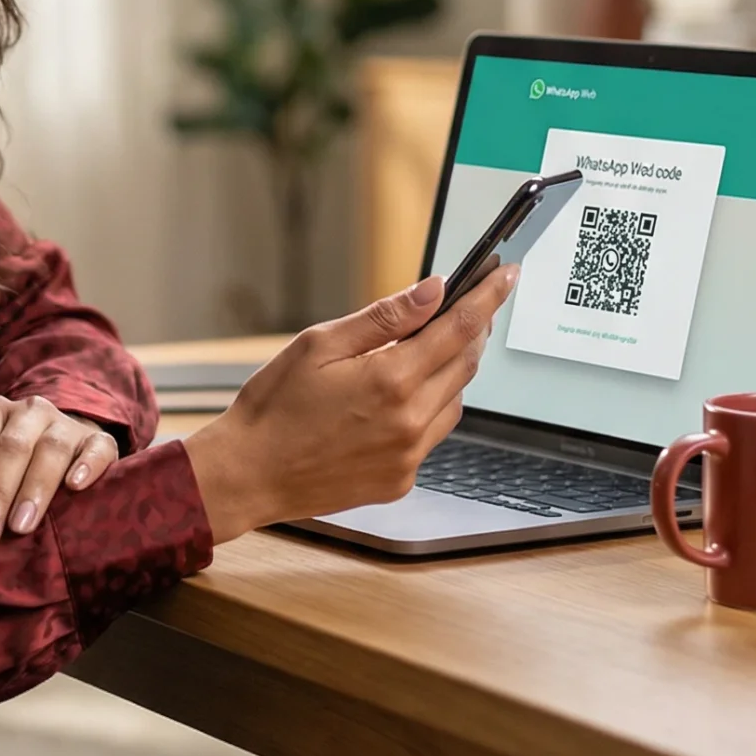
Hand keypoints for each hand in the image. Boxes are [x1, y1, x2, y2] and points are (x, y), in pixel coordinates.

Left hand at [0, 397, 119, 549]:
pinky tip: (76, 486)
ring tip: (20, 526)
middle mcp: (28, 411)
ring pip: (51, 448)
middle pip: (10, 447)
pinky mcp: (99, 440)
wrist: (63, 449)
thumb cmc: (9, 467)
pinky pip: (97, 447)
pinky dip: (88, 465)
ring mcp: (66, 423)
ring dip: (34, 488)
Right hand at [184, 268, 516, 544]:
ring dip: (449, 372)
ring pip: (454, 402)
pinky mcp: (401, 481)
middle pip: (465, 364)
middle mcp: (410, 421)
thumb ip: (385, 318)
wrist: (248, 475)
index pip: (460, 328)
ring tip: (419, 355)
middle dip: (472, 331)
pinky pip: (432, 436)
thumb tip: (433, 291)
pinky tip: (395, 401)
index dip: (488, 297)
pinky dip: (427, 410)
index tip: (507, 275)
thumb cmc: (274, 407)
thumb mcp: (320, 344)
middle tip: (467, 307)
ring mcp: (408, 457)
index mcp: (391, 380)